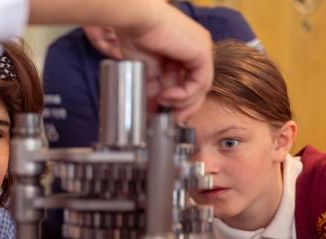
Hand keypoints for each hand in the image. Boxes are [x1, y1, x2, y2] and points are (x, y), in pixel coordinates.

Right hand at [115, 3, 212, 122]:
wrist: (137, 21)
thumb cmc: (135, 37)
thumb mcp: (145, 69)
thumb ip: (153, 88)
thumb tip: (152, 109)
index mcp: (182, 51)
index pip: (187, 82)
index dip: (177, 102)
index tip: (163, 113)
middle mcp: (195, 50)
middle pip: (197, 88)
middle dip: (183, 107)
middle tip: (170, 119)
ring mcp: (201, 50)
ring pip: (200, 88)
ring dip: (181, 102)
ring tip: (163, 102)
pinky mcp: (202, 53)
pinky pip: (200, 83)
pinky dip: (184, 95)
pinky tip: (167, 95)